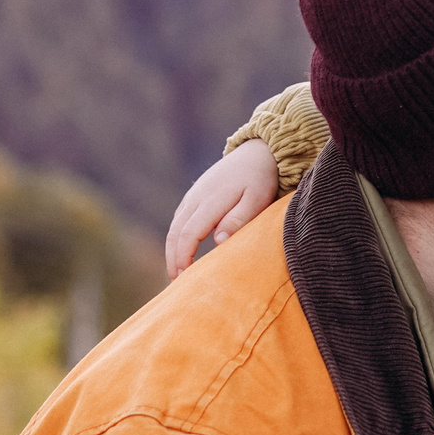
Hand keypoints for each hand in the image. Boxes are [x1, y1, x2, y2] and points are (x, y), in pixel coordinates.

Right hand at [164, 142, 280, 277]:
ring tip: (177, 272)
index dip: (183, 257)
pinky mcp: (195, 194)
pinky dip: (177, 237)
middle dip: (173, 258)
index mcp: (210, 200)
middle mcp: (196, 197)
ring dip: (172, 249)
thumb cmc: (260, 179)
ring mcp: (193, 194)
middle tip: (176, 282)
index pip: (188, 233)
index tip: (183, 277)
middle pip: (175, 232)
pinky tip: (182, 250)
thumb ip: (238, 219)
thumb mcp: (256, 199)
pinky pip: (180, 218)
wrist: (257, 152)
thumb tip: (218, 241)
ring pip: (175, 225)